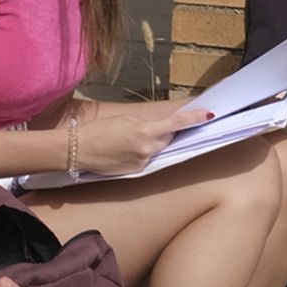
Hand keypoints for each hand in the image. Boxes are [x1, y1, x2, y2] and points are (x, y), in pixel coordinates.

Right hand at [73, 99, 210, 171]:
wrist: (77, 150)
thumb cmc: (97, 131)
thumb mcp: (123, 120)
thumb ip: (145, 124)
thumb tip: (158, 127)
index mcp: (144, 131)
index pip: (176, 124)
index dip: (194, 118)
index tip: (209, 114)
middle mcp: (147, 148)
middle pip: (168, 138)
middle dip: (166, 132)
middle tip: (153, 126)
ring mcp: (142, 162)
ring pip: (157, 149)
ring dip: (151, 143)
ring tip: (128, 139)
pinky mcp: (135, 171)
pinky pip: (146, 159)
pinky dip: (141, 153)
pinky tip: (123, 150)